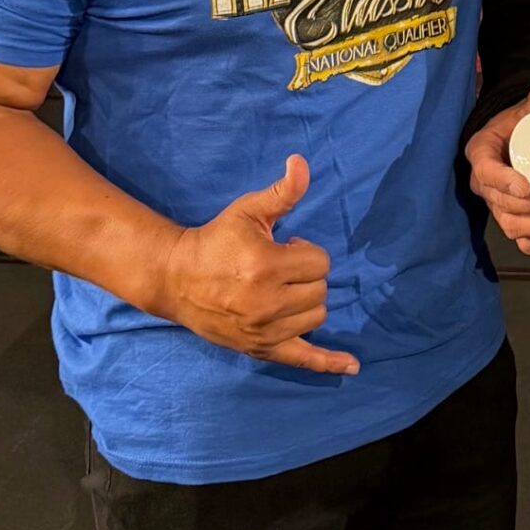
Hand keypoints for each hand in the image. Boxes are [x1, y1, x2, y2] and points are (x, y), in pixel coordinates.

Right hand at [153, 157, 356, 372]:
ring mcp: (264, 331)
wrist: (176, 279)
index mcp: (266, 266)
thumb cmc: (216, 240)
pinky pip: (304, 360)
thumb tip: (302, 162)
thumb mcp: (247, 211)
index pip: (320, 261)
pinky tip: (353, 367)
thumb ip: (282, 192)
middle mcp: (267, 303)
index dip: (304, 250)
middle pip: (322, 289)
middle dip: (306, 275)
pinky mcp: (261, 349)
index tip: (282, 247)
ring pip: (318, 316)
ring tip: (278, 291)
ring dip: (306, 302)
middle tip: (276, 269)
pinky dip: (329, 363)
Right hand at [466, 87, 529, 256]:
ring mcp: (497, 204)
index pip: (486, 170)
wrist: (521, 137)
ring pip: (512, 226)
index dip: (503, 181)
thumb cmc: (521, 122)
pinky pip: (523, 241)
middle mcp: (484, 183)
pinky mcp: (512, 219)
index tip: (524, 186)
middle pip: (502, 203)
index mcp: (481, 151)